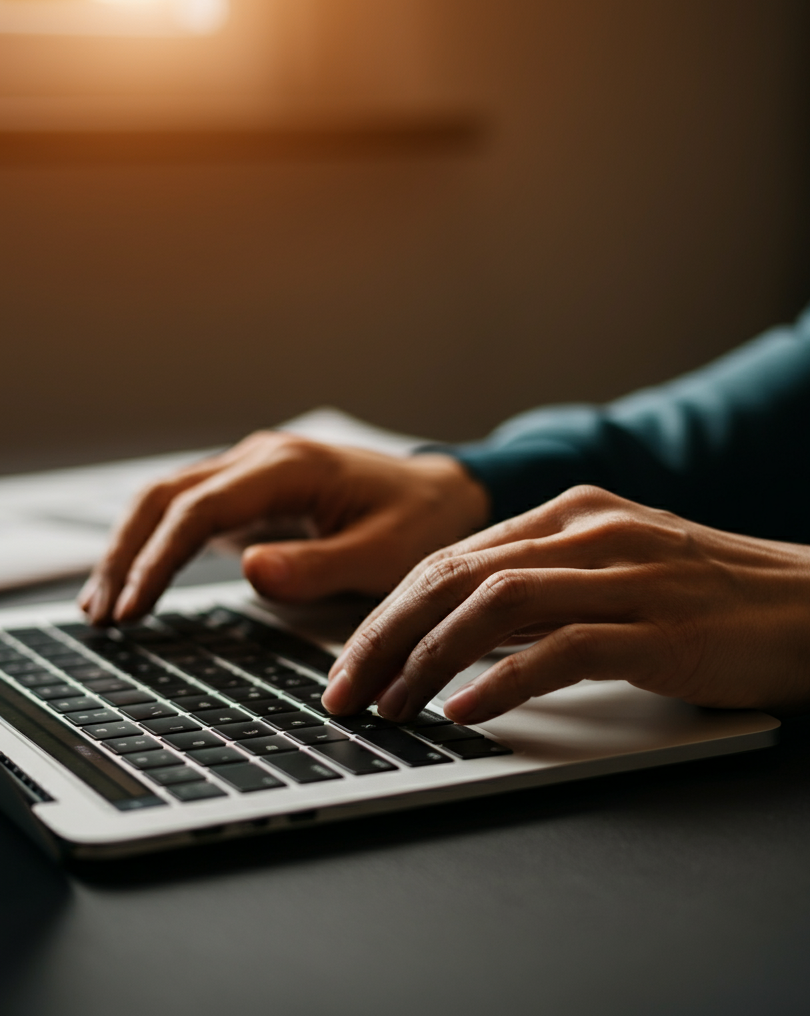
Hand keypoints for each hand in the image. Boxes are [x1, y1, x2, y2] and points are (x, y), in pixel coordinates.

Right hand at [79, 432, 489, 623]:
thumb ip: (319, 566)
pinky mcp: (254, 490)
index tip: (133, 606)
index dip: (158, 558)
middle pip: (166, 496)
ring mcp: (254, 470)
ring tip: (105, 606)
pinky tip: (140, 581)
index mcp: (290, 467)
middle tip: (103, 615)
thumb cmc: (421, 521)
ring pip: (168, 499)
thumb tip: (248, 573)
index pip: (200, 509)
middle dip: (127, 553)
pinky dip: (158, 544)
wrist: (443, 494)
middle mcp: (262, 457)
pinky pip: (190, 510)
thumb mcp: (384, 554)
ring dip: (132, 547)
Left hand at [322, 485, 809, 722]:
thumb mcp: (618, 568)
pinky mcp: (659, 630)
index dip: (390, 610)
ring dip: (428, 660)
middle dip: (386, 636)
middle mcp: (592, 532)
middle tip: (346, 692)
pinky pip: (561, 649)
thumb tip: (460, 630)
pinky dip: (503, 680)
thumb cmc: (714, 597)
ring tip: (392, 708)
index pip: (454, 555)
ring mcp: (627, 576)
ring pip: (495, 606)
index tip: (353, 660)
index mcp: (575, 513)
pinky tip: (465, 709)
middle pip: (457, 575)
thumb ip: (546, 583)